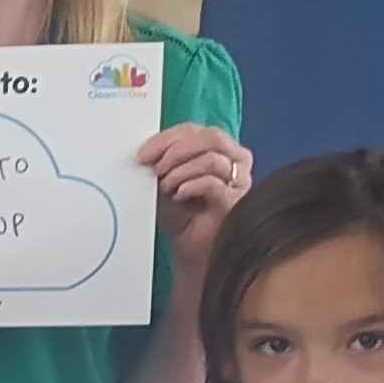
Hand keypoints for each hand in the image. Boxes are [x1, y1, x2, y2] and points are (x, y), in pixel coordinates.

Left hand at [143, 123, 252, 270]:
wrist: (191, 252)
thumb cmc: (182, 217)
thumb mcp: (165, 182)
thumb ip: (161, 163)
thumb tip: (146, 150)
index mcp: (219, 150)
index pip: (195, 130)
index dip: (167, 138)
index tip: (142, 154)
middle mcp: (235, 161)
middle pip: (211, 136)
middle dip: (176, 150)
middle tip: (156, 168)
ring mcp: (241, 181)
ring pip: (213, 158)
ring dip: (181, 171)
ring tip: (167, 188)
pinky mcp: (238, 201)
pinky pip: (214, 183)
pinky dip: (191, 186)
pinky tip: (179, 196)